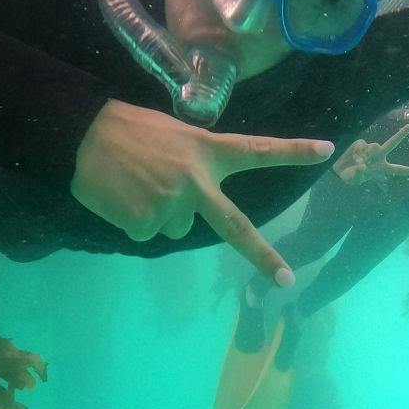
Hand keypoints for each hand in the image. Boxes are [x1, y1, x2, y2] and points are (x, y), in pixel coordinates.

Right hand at [71, 100, 332, 285]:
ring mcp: (173, 205)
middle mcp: (197, 181)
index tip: (328, 150)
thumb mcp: (171, 134)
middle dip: (263, 257)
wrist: (80, 135)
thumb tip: (194, 200)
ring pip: (176, 228)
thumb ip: (194, 161)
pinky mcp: (147, 224)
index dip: (293, 152)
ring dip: (159, 214)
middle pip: (236, 227)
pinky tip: (121, 197)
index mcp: (207, 151)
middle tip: (286, 280)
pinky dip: (134, 221)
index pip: (258, 150)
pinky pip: (147, 234)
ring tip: (135, 185)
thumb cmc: (125, 129)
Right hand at [332, 123, 408, 185]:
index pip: (398, 169)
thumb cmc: (351, 177)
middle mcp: (378, 156)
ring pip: (375, 145)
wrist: (339, 170)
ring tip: (359, 162)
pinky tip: (354, 158)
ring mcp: (369, 149)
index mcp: (382, 168)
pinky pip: (362, 145)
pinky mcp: (360, 144)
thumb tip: (362, 164)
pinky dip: (358, 152)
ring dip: (368, 154)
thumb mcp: (355, 180)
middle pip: (391, 144)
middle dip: (400, 135)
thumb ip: (359, 174)